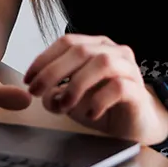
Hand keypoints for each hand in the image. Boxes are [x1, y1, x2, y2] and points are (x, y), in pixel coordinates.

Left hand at [23, 34, 167, 144]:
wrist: (136, 124)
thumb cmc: (101, 105)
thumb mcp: (71, 98)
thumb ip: (54, 93)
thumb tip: (43, 94)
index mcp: (96, 46)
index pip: (66, 42)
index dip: (44, 59)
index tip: (28, 79)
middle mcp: (114, 52)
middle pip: (80, 50)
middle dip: (52, 71)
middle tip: (36, 92)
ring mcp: (129, 69)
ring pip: (101, 64)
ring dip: (76, 85)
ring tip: (65, 106)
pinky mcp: (139, 91)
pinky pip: (118, 87)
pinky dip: (99, 100)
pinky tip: (91, 114)